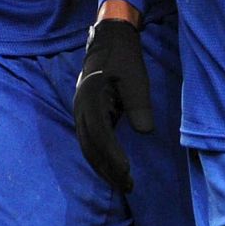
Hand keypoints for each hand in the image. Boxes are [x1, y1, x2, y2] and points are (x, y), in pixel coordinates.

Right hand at [73, 19, 152, 191]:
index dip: (112, 154)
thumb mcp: (136, 78)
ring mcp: (80, 111)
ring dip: (103, 167)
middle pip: (90, 146)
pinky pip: (89, 141)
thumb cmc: (124, 57)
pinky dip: (99, 157)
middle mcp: (80, 107)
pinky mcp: (85, 114)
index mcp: (90, 97)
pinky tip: (112, 168)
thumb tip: (145, 131)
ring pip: (87, 146)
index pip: (99, 133)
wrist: (109, 39)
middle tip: (128, 186)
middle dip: (107, 168)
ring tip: (122, 184)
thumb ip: (139, 104)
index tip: (127, 170)